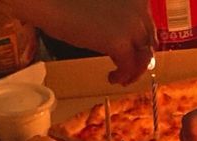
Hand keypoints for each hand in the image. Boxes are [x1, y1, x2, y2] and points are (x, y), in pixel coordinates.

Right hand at [26, 0, 155, 84]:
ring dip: (133, 70)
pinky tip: (112, 78)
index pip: (147, 23)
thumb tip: (125, 38)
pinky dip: (123, 76)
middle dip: (139, 57)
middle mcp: (138, 8)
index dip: (141, 40)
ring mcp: (131, 25)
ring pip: (144, 56)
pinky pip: (129, 68)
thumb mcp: (101, 5)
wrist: (47, 0)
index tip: (134, 51)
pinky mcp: (120, 43)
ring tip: (121, 77)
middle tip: (128, 69)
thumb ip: (116, 17)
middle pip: (148, 41)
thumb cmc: (65, 0)